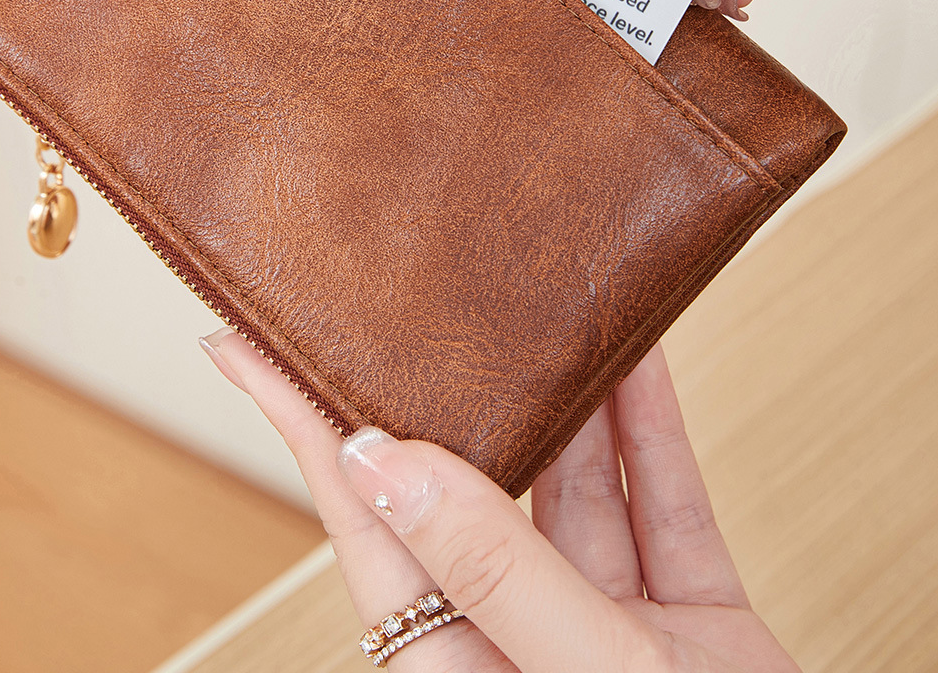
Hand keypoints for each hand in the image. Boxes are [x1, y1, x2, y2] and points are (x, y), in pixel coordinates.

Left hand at [202, 334, 797, 671]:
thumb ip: (494, 572)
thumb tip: (384, 464)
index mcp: (458, 668)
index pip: (360, 522)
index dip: (301, 424)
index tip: (245, 343)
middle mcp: (520, 642)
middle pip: (469, 489)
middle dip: (452, 392)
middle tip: (415, 301)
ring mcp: (608, 630)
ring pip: (576, 488)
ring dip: (571, 398)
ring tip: (540, 306)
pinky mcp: (692, 623)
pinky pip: (665, 505)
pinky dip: (656, 434)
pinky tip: (641, 363)